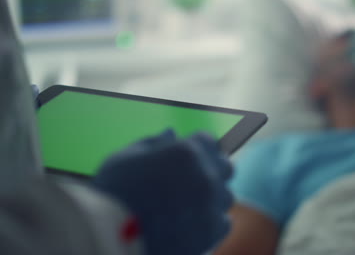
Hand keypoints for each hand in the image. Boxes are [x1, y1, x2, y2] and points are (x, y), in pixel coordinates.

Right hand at [93, 130, 232, 254]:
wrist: (108, 241)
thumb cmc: (111, 196)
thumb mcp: (126, 158)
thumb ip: (154, 143)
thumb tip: (171, 134)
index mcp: (185, 152)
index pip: (208, 141)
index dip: (198, 147)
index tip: (192, 156)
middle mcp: (205, 175)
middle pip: (224, 166)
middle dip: (211, 168)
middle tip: (190, 180)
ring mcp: (211, 205)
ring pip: (225, 195)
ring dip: (211, 196)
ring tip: (187, 205)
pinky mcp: (211, 233)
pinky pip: (224, 222)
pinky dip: (211, 221)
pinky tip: (192, 222)